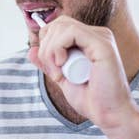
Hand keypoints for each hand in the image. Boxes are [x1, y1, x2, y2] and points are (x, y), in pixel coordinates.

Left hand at [28, 16, 136, 130]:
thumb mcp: (62, 79)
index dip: (46, 43)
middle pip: (58, 24)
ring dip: (50, 51)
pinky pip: (71, 32)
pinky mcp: (103, 44)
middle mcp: (97, 34)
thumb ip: (48, 64)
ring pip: (62, 27)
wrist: (108, 114)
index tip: (50, 68)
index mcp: (89, 40)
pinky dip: (58, 47)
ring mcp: (101, 37)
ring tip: (59, 73)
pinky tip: (62, 64)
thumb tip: (31, 50)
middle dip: (46, 47)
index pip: (58, 26)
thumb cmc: (90, 99)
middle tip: (54, 72)